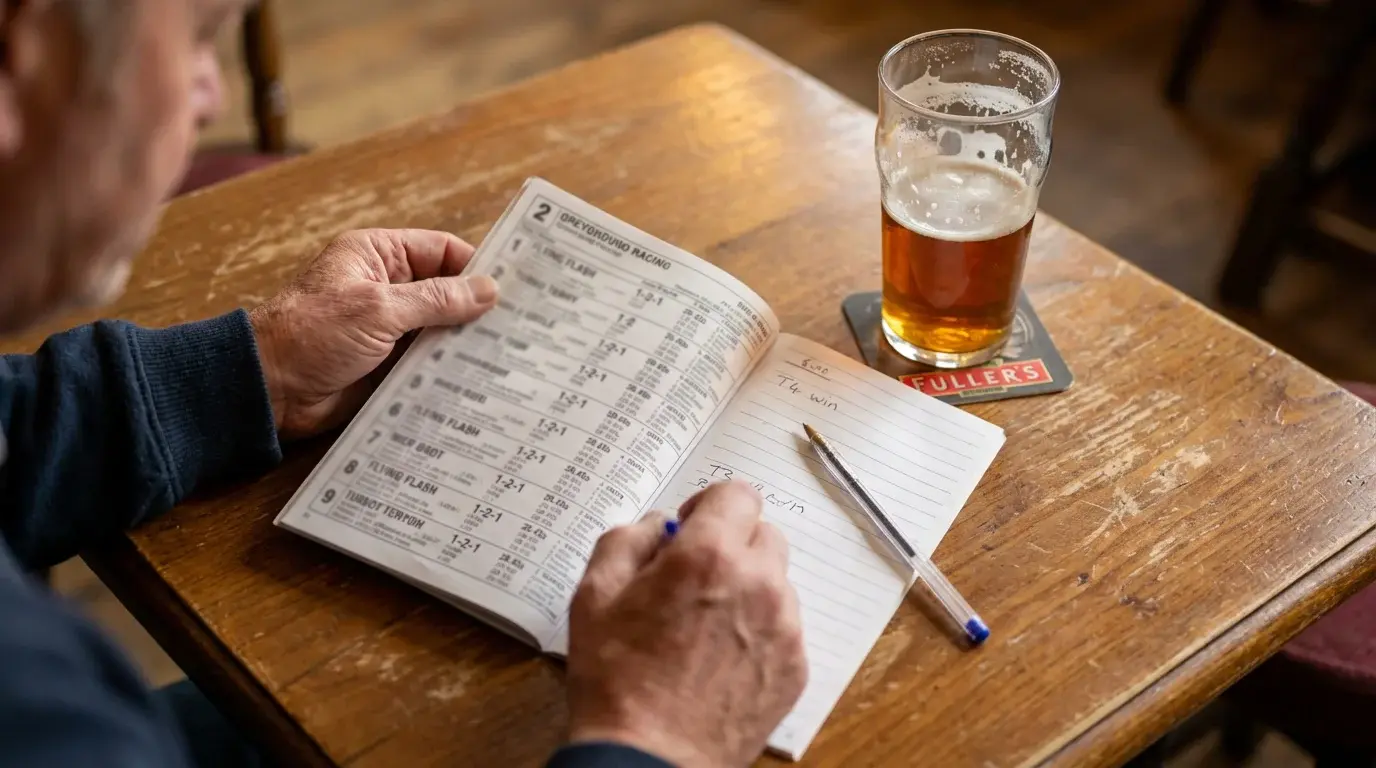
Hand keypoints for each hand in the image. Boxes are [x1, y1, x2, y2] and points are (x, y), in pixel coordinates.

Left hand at [249, 229, 497, 440]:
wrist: (268, 389)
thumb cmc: (312, 334)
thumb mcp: (379, 308)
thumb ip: (437, 300)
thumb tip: (488, 291)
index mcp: (378, 256)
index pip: (441, 252)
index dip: (476, 267)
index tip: (515, 287)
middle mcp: (385, 289)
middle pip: (445, 292)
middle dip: (478, 309)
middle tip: (523, 326)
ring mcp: (388, 329)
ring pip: (439, 331)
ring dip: (465, 343)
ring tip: (512, 355)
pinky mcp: (387, 366)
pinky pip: (427, 363)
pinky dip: (449, 370)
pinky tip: (480, 380)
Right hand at [566, 481, 806, 766]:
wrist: (651, 759)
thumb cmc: (616, 680)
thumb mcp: (594, 595)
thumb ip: (627, 540)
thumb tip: (659, 525)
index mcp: (708, 556)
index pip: (738, 493)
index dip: (710, 505)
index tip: (690, 529)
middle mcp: (759, 583)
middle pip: (764, 533)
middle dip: (732, 544)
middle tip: (694, 578)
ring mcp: (784, 626)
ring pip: (777, 580)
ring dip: (748, 587)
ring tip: (706, 626)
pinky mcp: (796, 666)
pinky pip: (784, 626)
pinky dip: (759, 630)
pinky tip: (721, 658)